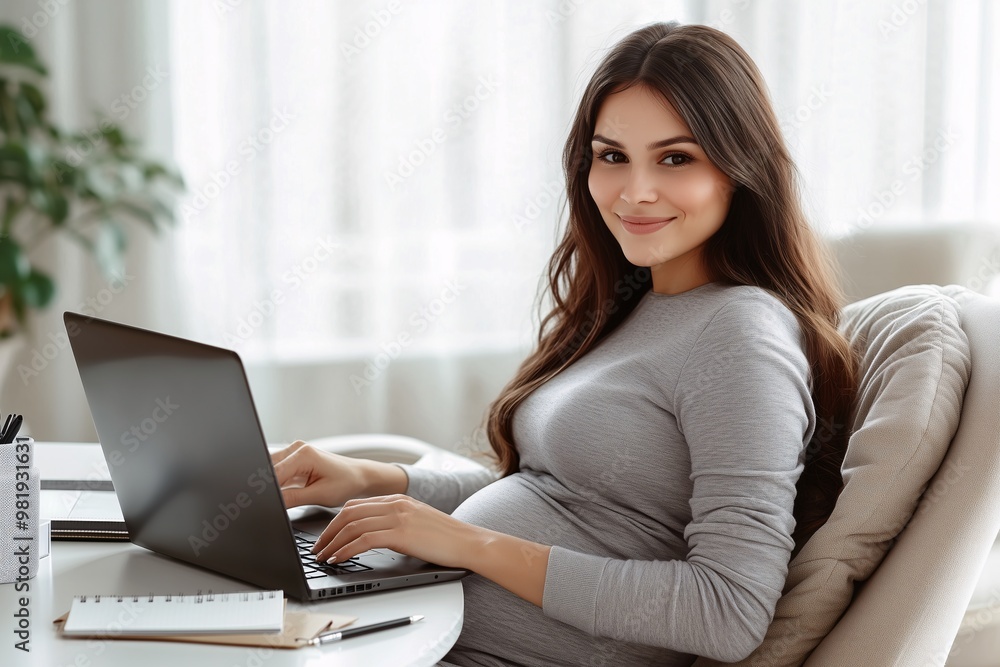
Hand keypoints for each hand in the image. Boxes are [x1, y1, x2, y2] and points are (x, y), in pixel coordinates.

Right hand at [271, 440, 366, 508]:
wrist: (359, 476)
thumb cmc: (346, 483)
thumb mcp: (319, 495)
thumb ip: (291, 499)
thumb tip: (270, 503)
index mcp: (303, 454)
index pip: (272, 474)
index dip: (266, 491)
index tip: (264, 503)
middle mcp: (297, 448)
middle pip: (268, 470)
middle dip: (268, 488)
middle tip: (275, 502)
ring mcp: (294, 452)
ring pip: (271, 471)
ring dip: (274, 486)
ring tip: (291, 494)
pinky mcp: (294, 460)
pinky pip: (278, 472)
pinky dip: (279, 484)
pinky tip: (292, 490)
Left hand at [310, 494, 481, 570]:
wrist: (469, 542)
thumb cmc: (446, 537)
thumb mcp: (416, 521)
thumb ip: (395, 521)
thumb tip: (371, 535)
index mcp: (398, 499)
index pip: (356, 505)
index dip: (334, 521)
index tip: (325, 537)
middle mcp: (395, 503)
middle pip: (348, 513)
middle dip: (328, 532)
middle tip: (317, 548)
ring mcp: (398, 516)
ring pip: (352, 526)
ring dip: (332, 543)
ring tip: (323, 557)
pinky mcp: (401, 533)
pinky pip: (363, 540)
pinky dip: (346, 550)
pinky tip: (338, 559)